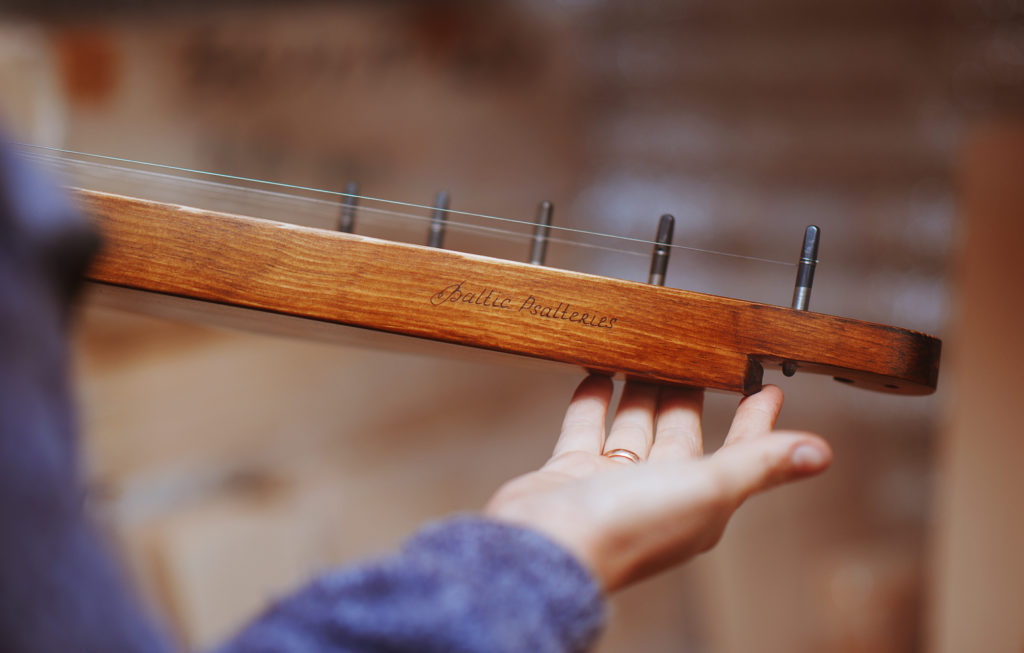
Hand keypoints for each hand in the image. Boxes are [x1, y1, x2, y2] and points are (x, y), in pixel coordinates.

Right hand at [484, 375, 831, 591]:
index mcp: (699, 500)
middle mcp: (657, 491)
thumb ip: (758, 465)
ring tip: (646, 353)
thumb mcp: (707, 488)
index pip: (737, 450)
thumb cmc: (625, 527)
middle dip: (689, 392)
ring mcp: (611, 483)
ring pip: (633, 425)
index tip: (767, 387)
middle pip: (680, 432)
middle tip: (695, 351)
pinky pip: (586, 429)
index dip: (754, 420)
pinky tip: (596, 374)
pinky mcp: (571, 474)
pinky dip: (592, 401)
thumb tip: (820, 453)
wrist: (544, 549)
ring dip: (640, 391)